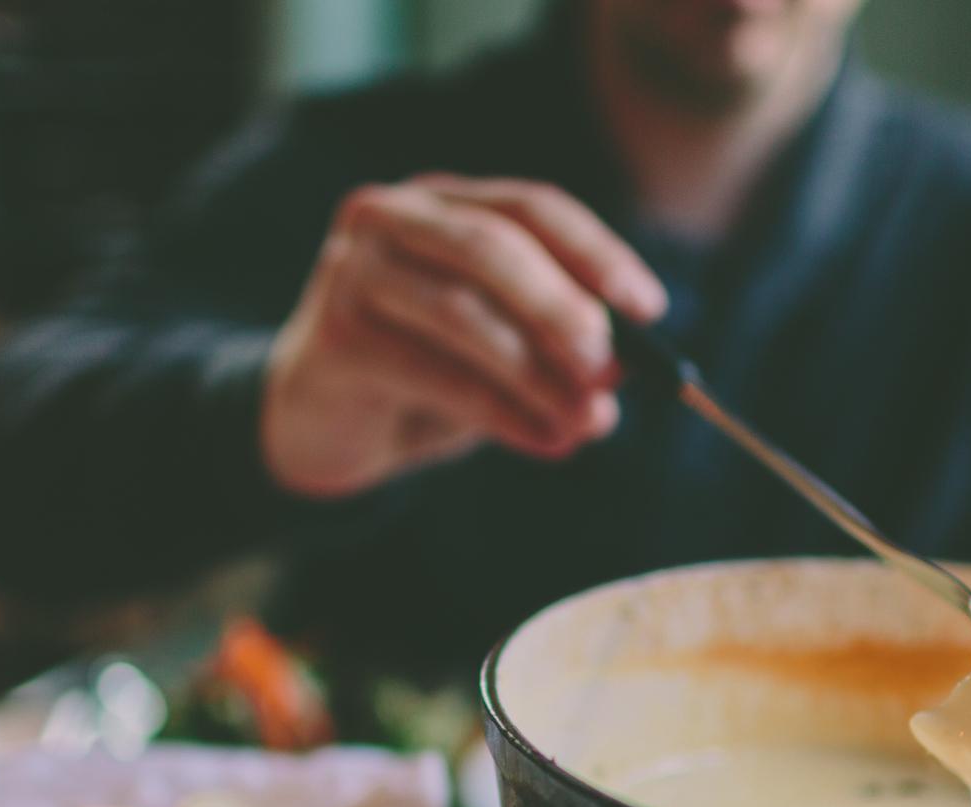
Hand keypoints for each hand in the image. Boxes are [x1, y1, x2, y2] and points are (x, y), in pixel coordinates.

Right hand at [260, 174, 667, 498]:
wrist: (320, 425)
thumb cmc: (422, 376)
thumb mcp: (499, 354)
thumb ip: (553, 354)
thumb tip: (618, 382)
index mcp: (444, 202)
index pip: (531, 208)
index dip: (596, 254)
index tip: (650, 308)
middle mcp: (392, 216)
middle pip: (494, 246)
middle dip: (563, 308)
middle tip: (610, 366)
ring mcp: (353, 269)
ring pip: (463, 311)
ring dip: (536, 373)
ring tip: (584, 420)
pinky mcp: (334, 335)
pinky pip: (434, 373)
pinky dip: (500, 411)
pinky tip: (543, 440)